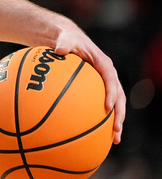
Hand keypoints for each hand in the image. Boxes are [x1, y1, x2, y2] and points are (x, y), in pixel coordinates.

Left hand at [51, 27, 125, 143]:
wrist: (67, 39)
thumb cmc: (66, 39)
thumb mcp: (65, 38)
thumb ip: (64, 43)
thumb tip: (59, 50)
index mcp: (103, 63)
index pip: (111, 79)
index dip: (111, 93)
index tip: (107, 107)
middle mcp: (107, 75)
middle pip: (119, 97)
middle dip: (119, 114)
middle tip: (116, 130)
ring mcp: (103, 84)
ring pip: (115, 105)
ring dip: (115, 122)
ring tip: (114, 139)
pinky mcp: (96, 90)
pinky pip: (100, 106)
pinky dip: (100, 120)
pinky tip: (95, 136)